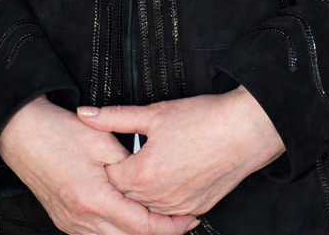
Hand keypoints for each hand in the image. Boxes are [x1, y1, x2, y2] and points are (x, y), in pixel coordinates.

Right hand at [0, 94, 201, 234]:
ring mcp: (71, 223)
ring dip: (137, 231)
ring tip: (159, 217)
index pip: (141, 227)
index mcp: (94, 200)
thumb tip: (147, 180)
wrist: (20, 133)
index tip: (188, 220)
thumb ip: (128, 165)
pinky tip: (128, 215)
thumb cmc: (57, 132)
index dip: (169, 227)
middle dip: (158, 232)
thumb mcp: (101, 141)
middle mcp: (81, 219)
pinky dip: (117, 228)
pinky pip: (97, 233)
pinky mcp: (64, 220)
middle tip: (181, 220)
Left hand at [74, 88, 285, 215]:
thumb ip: (114, 117)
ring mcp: (179, 206)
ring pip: (148, 209)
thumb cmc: (202, 120)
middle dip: (120, 182)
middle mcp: (159, 197)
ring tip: (141, 174)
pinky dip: (163, 203)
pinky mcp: (197, 208)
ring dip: (141, 195)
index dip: (105, 165)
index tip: (103, 154)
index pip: (109, 179)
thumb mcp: (154, 113)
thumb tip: (85, 114)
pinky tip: (164, 185)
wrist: (242, 132)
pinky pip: (171, 214)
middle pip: (126, 197)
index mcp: (144, 174)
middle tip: (119, 164)